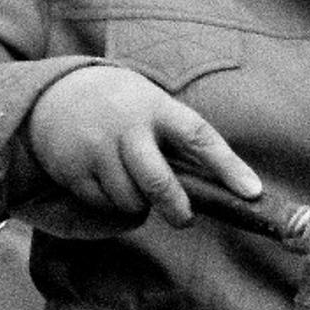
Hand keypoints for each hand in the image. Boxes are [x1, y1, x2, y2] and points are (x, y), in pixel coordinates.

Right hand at [22, 64, 264, 235]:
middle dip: (176, 208)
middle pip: (158, 182)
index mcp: (157, 107)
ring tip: (133, 186)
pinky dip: (112, 204)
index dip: (229, 167)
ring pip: (131, 200)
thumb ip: (175, 137)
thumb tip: (213, 186)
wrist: (57, 91)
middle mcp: (128, 127)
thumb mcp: (151, 105)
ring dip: (139, 204)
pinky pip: (104, 204)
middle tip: (183, 217)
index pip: (200, 137)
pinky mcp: (74, 169)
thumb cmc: (121, 104)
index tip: (252, 192)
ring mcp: (98, 148)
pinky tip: (107, 182)